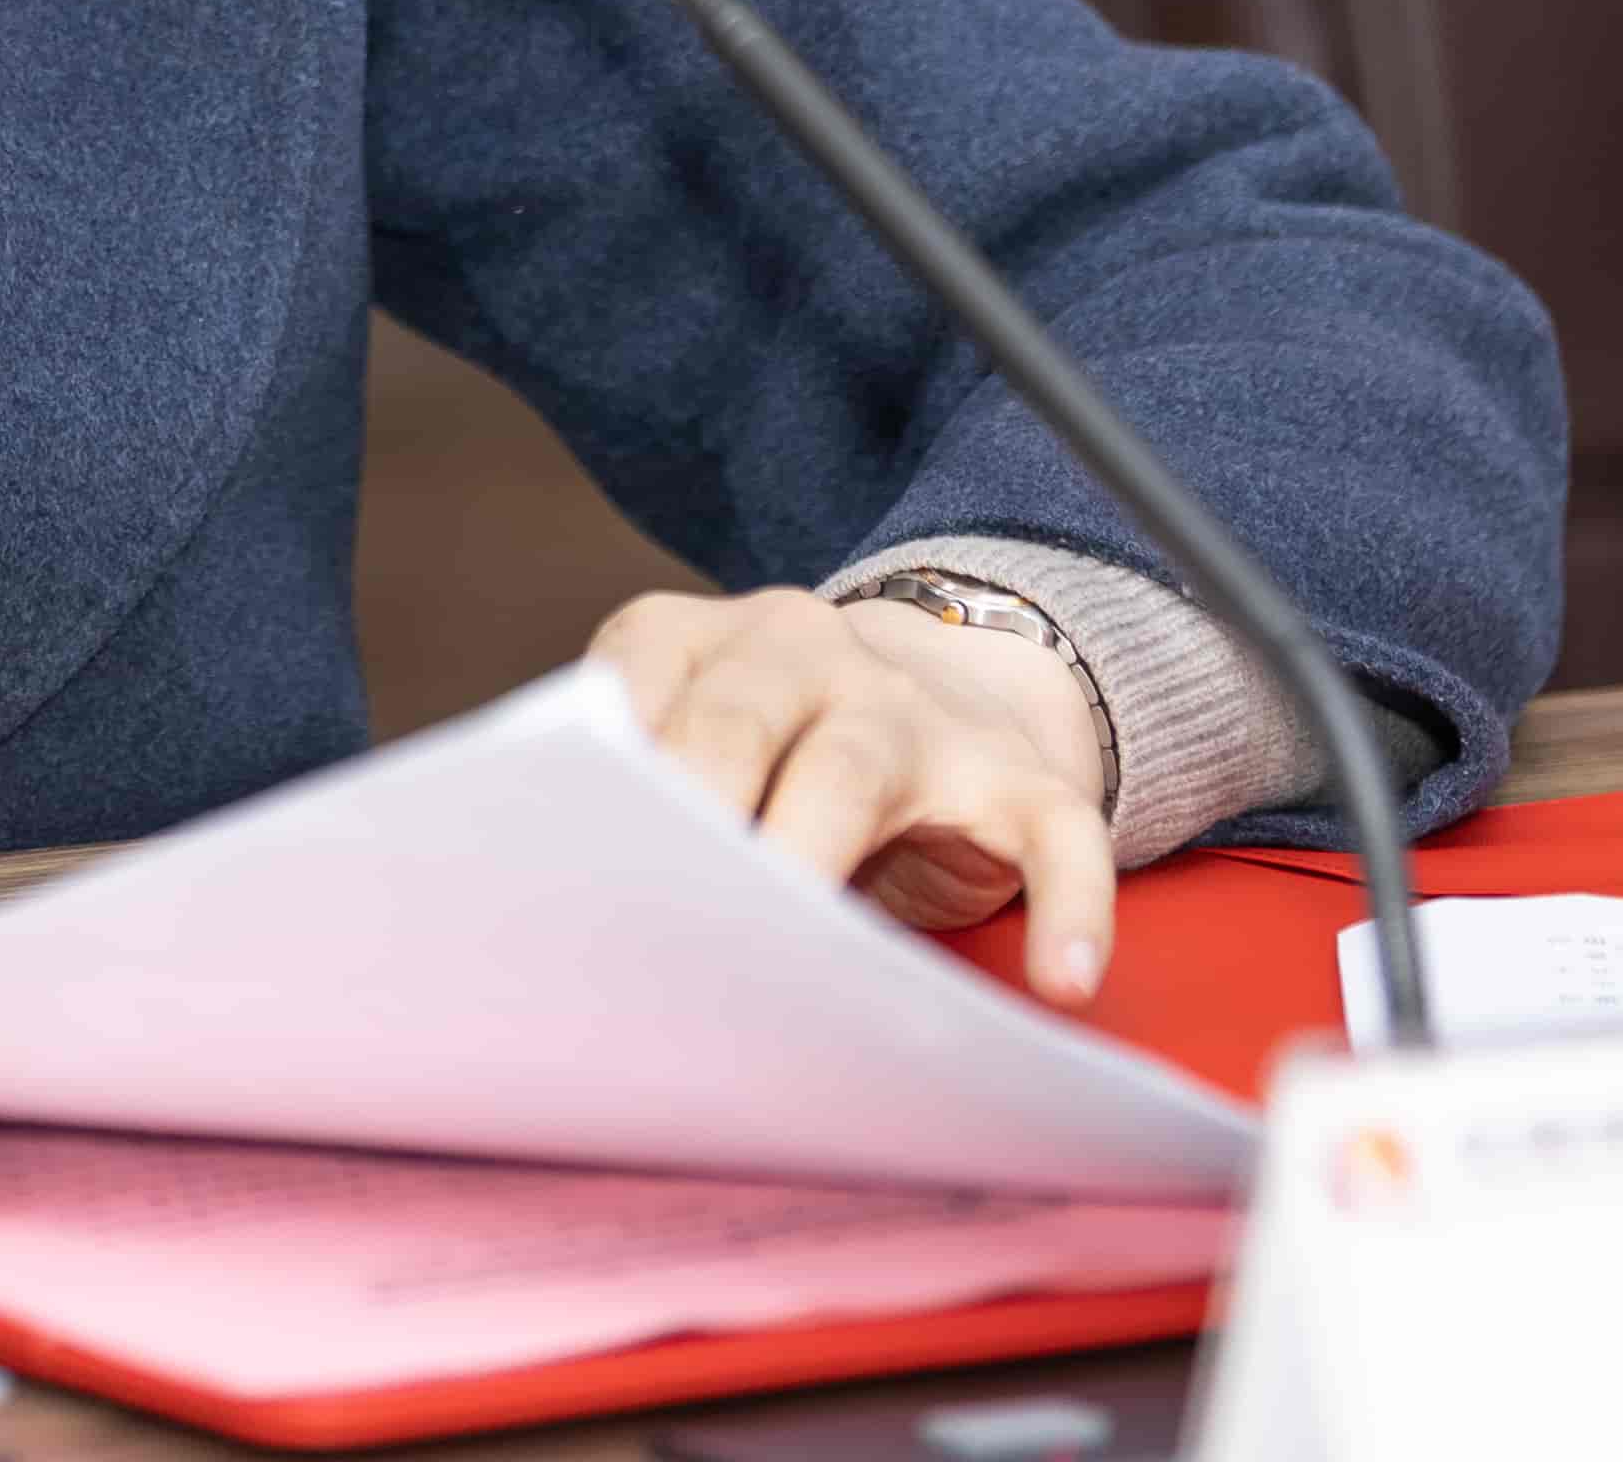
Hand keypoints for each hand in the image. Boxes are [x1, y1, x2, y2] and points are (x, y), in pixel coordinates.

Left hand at [592, 585, 1121, 1004]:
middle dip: (690, 818)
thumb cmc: (781, 753)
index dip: (602, 777)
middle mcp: (805, 653)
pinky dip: (1065, 906)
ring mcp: (915, 711)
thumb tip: (557, 891)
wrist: (957, 686)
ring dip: (809, 857)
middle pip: (733, 723)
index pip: (636, 684)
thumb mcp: (702, 741)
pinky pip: (1054, 834)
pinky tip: (1063, 981)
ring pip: (855, 770)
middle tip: (656, 918)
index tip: (570, 859)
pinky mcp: (1019, 780)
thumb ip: (637, 786)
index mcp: (707, 641)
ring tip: (791, 960)